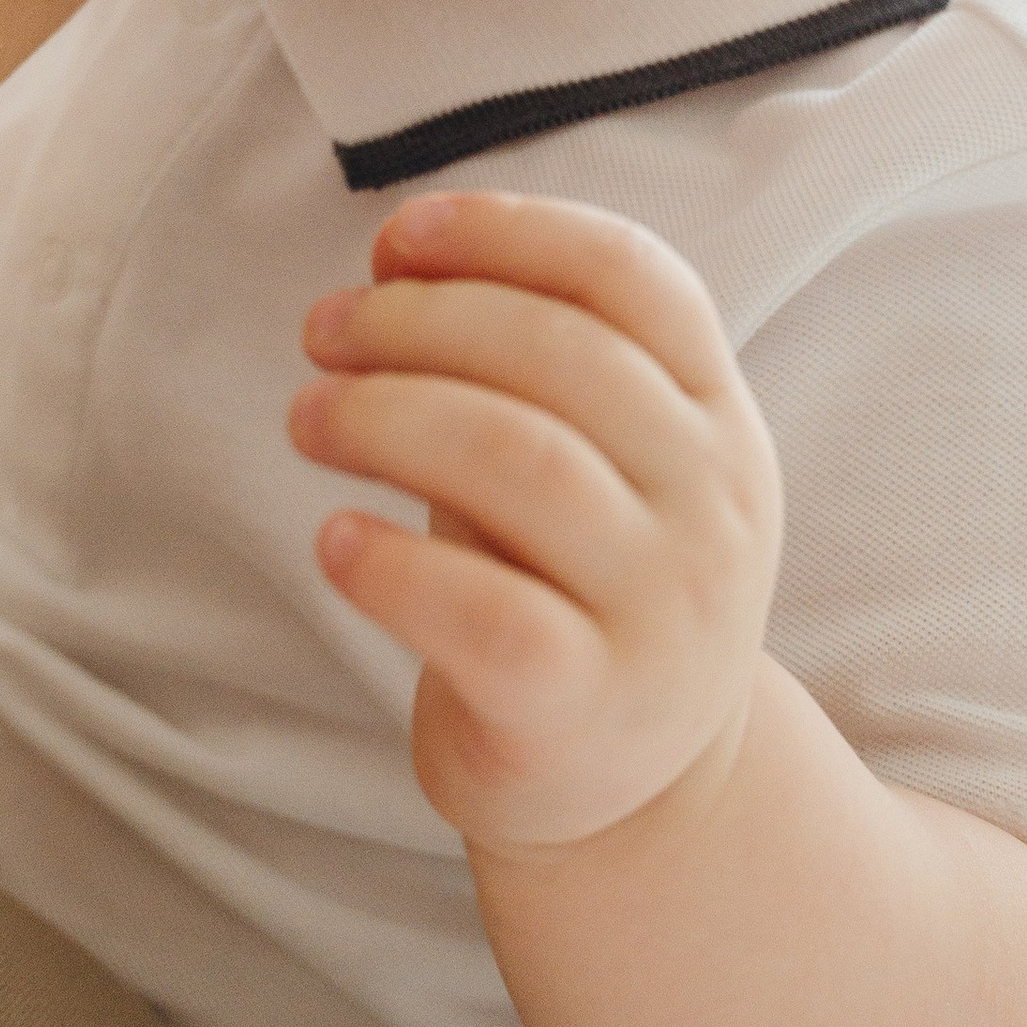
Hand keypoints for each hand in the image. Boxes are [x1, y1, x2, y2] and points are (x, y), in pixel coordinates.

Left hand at [289, 192, 781, 852]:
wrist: (639, 793)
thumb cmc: (582, 590)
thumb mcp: (599, 467)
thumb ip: (524, 374)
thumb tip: (393, 268)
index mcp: (719, 418)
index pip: (634, 279)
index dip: (507, 234)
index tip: (396, 239)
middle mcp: (711, 503)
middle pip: (563, 356)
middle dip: (419, 322)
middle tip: (323, 333)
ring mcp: (661, 608)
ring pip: (521, 461)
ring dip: (387, 417)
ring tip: (308, 419)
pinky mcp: (586, 704)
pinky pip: (480, 609)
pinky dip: (390, 562)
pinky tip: (336, 541)